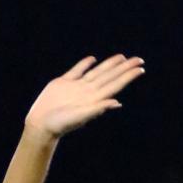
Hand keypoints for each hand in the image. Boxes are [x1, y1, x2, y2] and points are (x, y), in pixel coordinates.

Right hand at [24, 54, 144, 141]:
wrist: (41, 124)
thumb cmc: (61, 124)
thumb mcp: (80, 117)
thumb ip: (97, 109)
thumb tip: (117, 102)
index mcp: (94, 99)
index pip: (115, 84)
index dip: (128, 76)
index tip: (140, 69)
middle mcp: (88, 92)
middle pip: (110, 76)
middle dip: (125, 68)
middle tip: (139, 59)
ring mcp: (77, 87)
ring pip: (97, 72)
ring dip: (110, 65)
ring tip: (122, 57)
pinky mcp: (63, 82)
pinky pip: (77, 70)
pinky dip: (85, 64)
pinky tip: (93, 59)